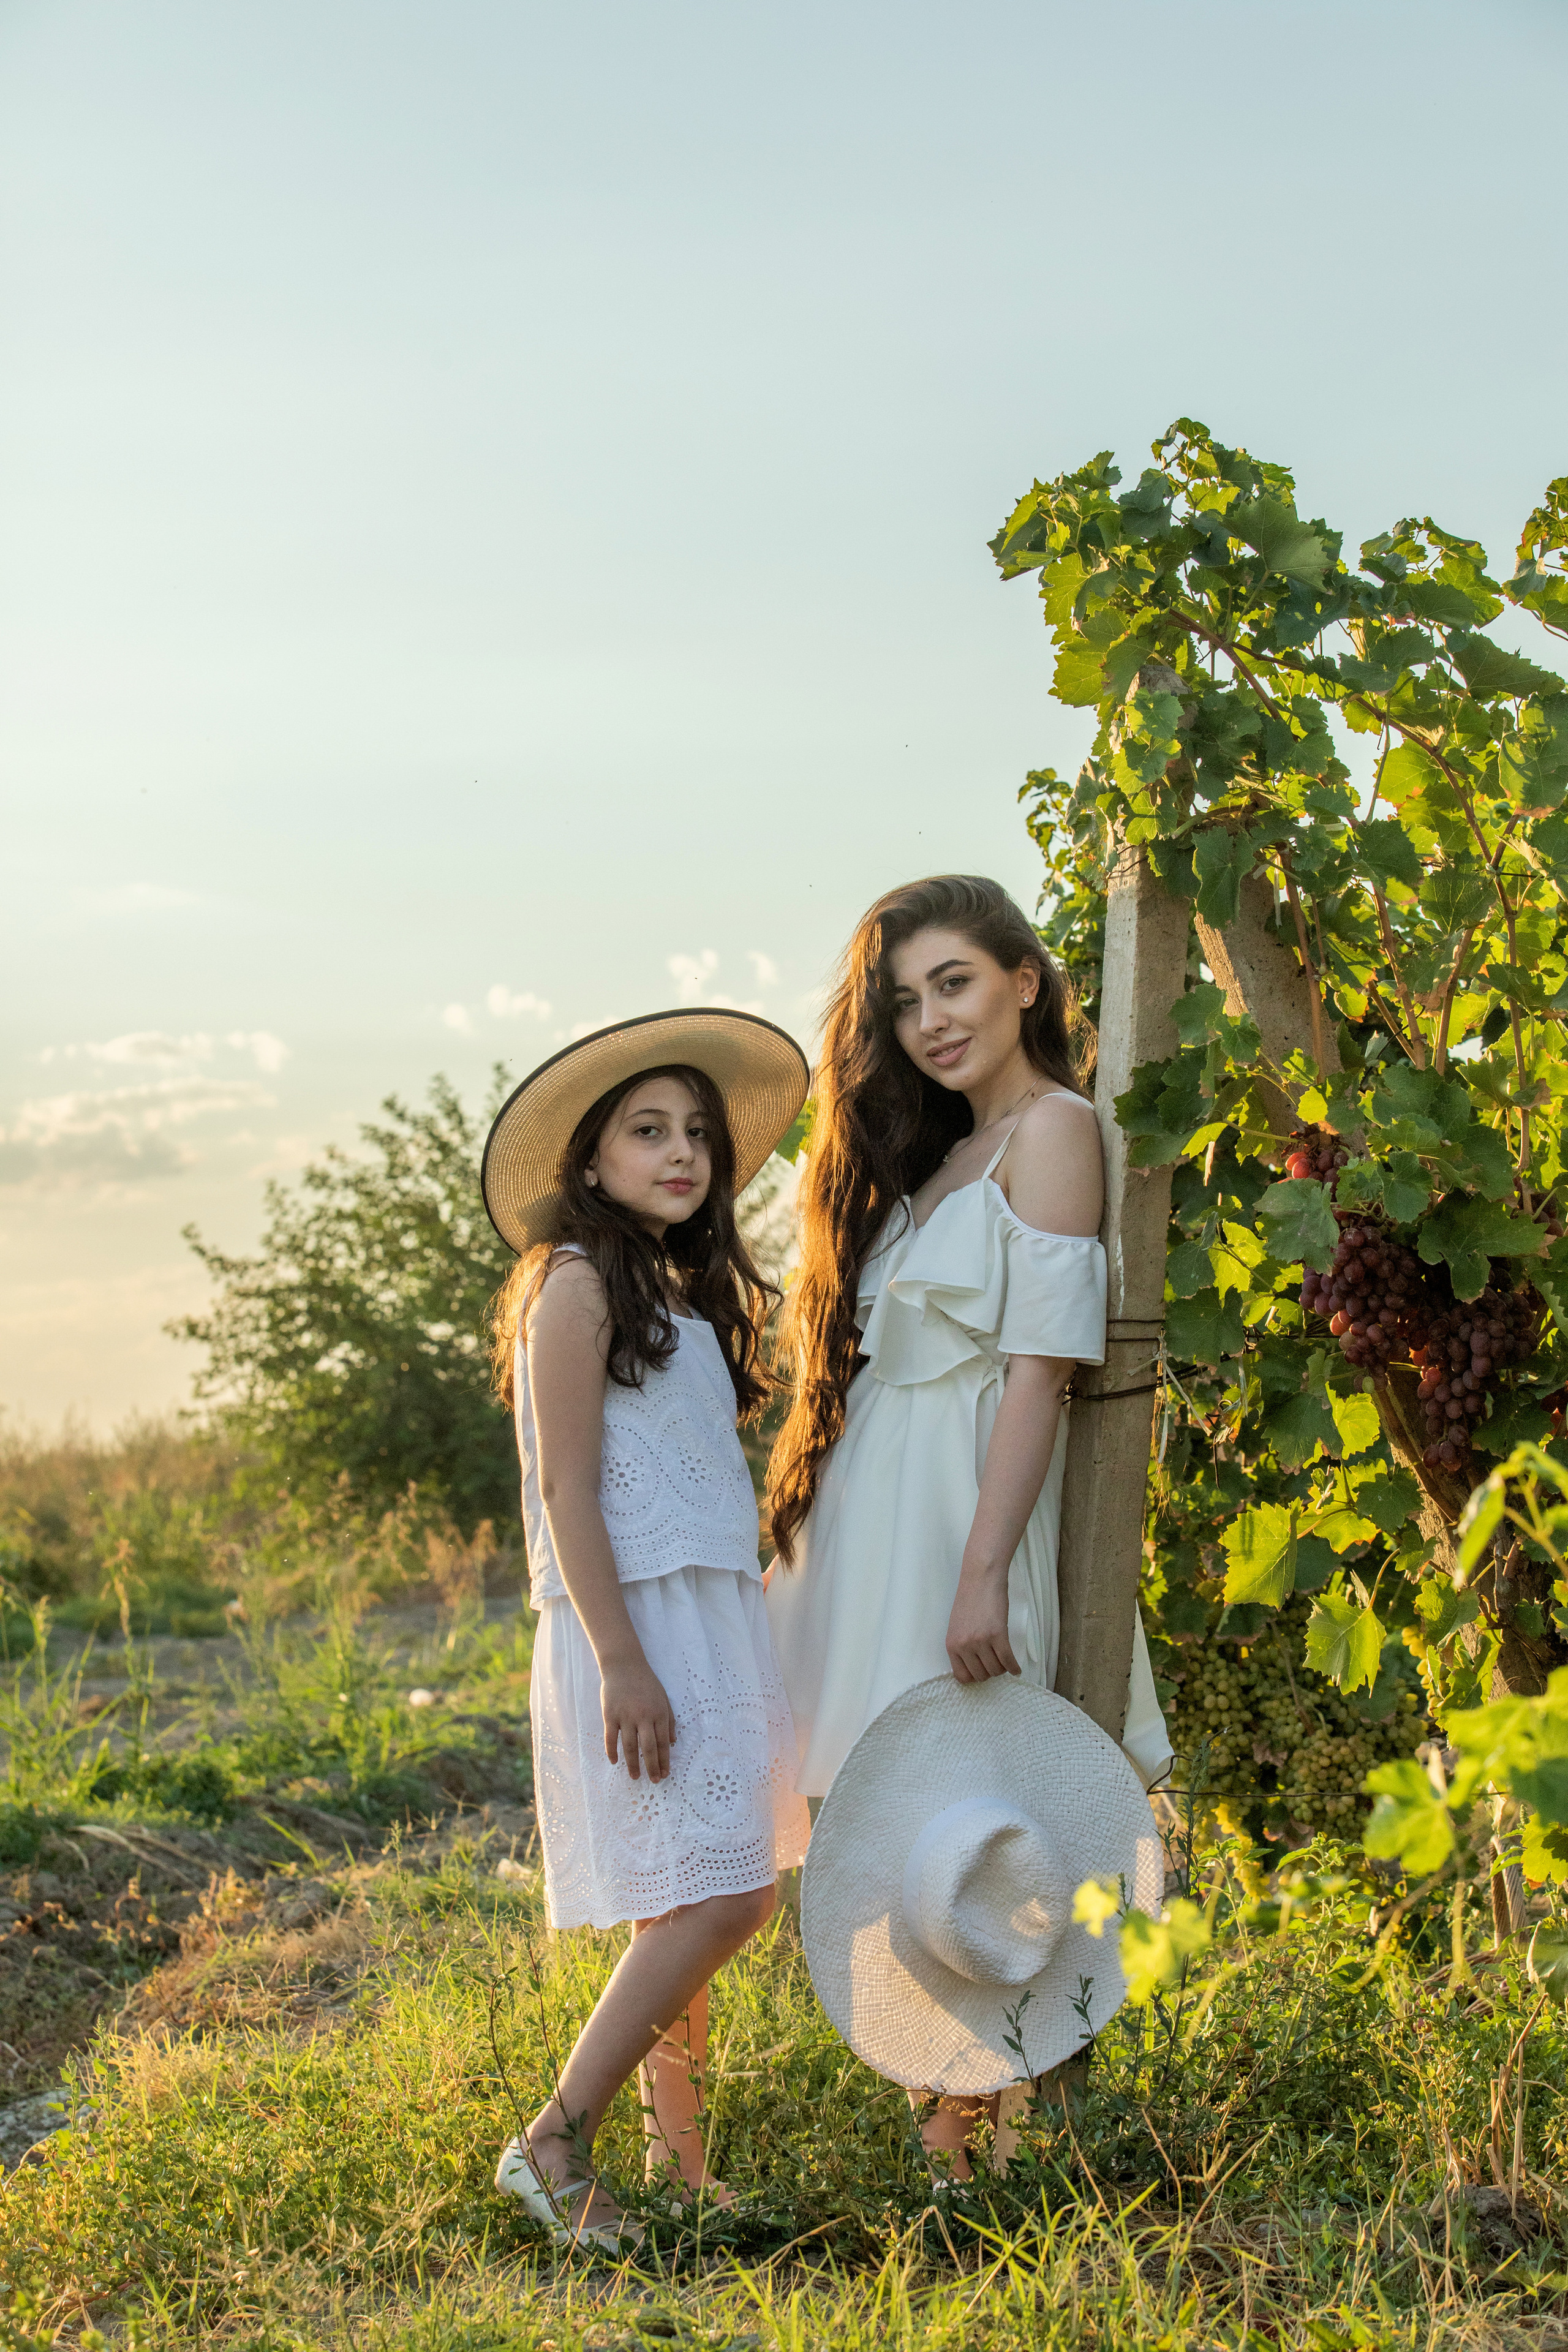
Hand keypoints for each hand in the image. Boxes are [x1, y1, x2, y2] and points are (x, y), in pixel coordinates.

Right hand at [600, 1655, 676, 1780]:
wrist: (624, 1665)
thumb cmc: (646, 1682)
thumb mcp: (664, 1698)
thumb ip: (669, 1720)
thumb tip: (672, 1743)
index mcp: (659, 1713)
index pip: (663, 1742)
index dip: (664, 1760)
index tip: (665, 1773)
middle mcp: (643, 1717)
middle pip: (648, 1748)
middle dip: (652, 1767)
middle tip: (654, 1781)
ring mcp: (625, 1717)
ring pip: (629, 1747)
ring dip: (633, 1764)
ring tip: (635, 1777)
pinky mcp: (610, 1715)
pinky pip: (610, 1738)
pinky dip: (612, 1752)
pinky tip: (614, 1762)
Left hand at [945, 1564, 1019, 1684]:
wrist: (981, 1578)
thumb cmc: (970, 1599)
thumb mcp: (957, 1626)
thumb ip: (962, 1646)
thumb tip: (972, 1666)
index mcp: (951, 1645)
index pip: (962, 1676)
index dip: (974, 1677)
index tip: (982, 1672)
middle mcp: (964, 1646)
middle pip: (981, 1675)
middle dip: (990, 1672)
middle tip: (995, 1663)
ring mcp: (981, 1641)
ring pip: (995, 1670)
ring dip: (1002, 1669)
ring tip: (1005, 1661)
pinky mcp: (998, 1635)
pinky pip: (1008, 1661)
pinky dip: (1014, 1668)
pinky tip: (1017, 1669)